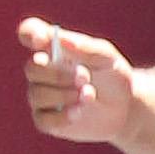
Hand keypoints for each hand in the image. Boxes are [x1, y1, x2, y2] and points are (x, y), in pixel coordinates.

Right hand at [18, 18, 134, 143]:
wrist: (124, 108)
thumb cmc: (112, 76)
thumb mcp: (107, 58)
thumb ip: (86, 48)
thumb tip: (62, 41)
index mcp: (53, 47)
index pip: (30, 32)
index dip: (30, 34)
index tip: (41, 40)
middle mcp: (42, 70)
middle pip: (32, 68)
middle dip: (58, 74)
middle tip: (85, 77)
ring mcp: (42, 95)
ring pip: (37, 95)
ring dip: (65, 95)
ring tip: (90, 94)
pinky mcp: (46, 120)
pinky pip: (42, 119)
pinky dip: (62, 116)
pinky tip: (79, 112)